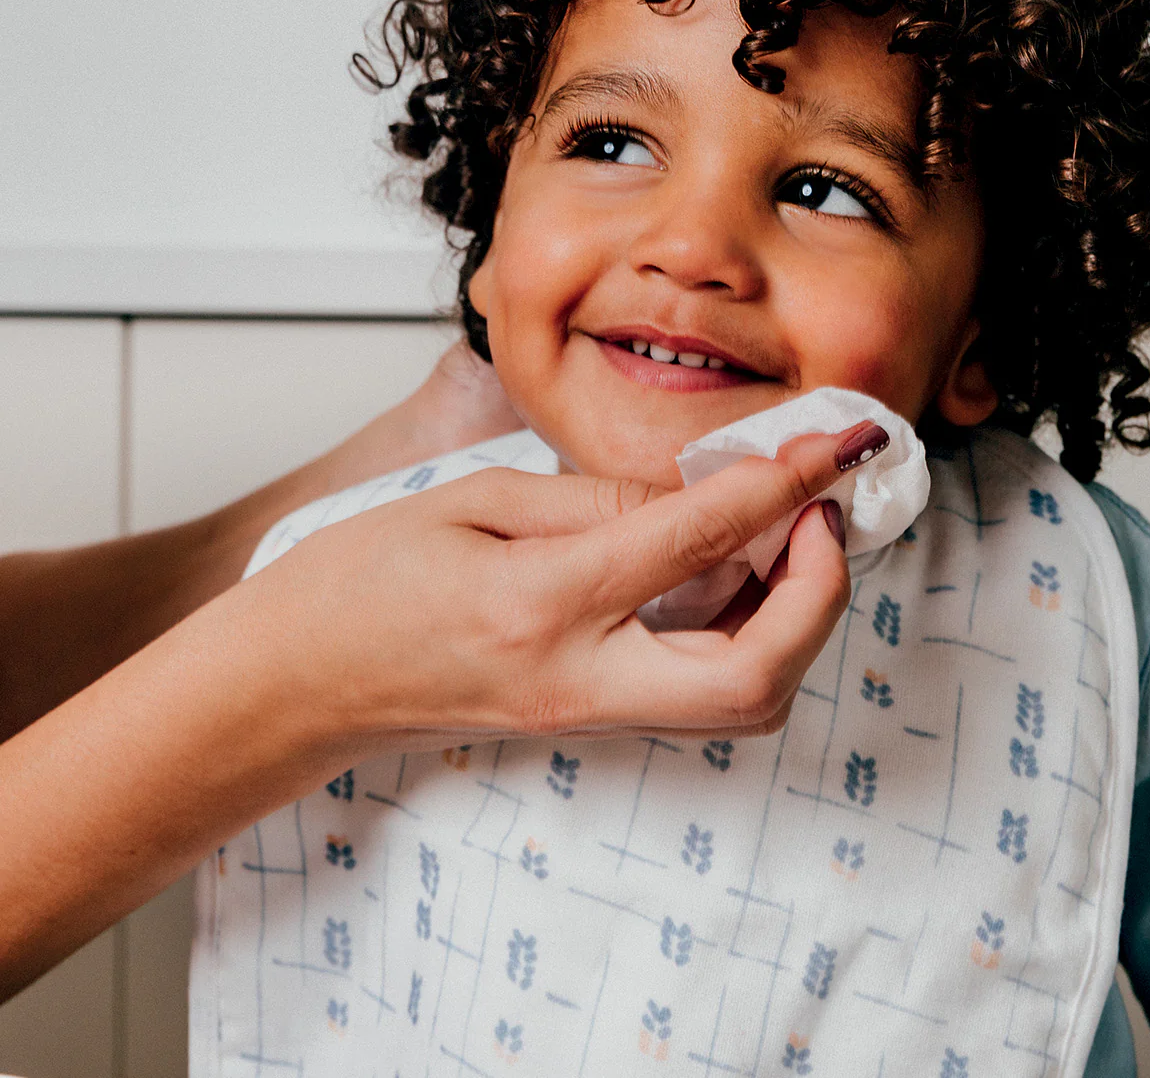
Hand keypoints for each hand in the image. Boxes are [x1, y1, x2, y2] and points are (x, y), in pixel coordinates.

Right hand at [244, 417, 881, 755]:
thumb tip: (692, 493)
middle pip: (754, 675)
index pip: (697, 540)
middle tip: (819, 515)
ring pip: (742, 702)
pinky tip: (735, 578)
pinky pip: (701, 696)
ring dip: (793, 621)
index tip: (835, 445)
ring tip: (785, 538)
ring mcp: (586, 715)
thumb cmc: (357, 583)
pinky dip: (750, 638)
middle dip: (820, 595)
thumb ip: (591, 497)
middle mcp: (578, 676)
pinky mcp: (588, 723)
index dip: (782, 486)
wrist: (295, 686)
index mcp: (539, 601)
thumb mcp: (468, 500)